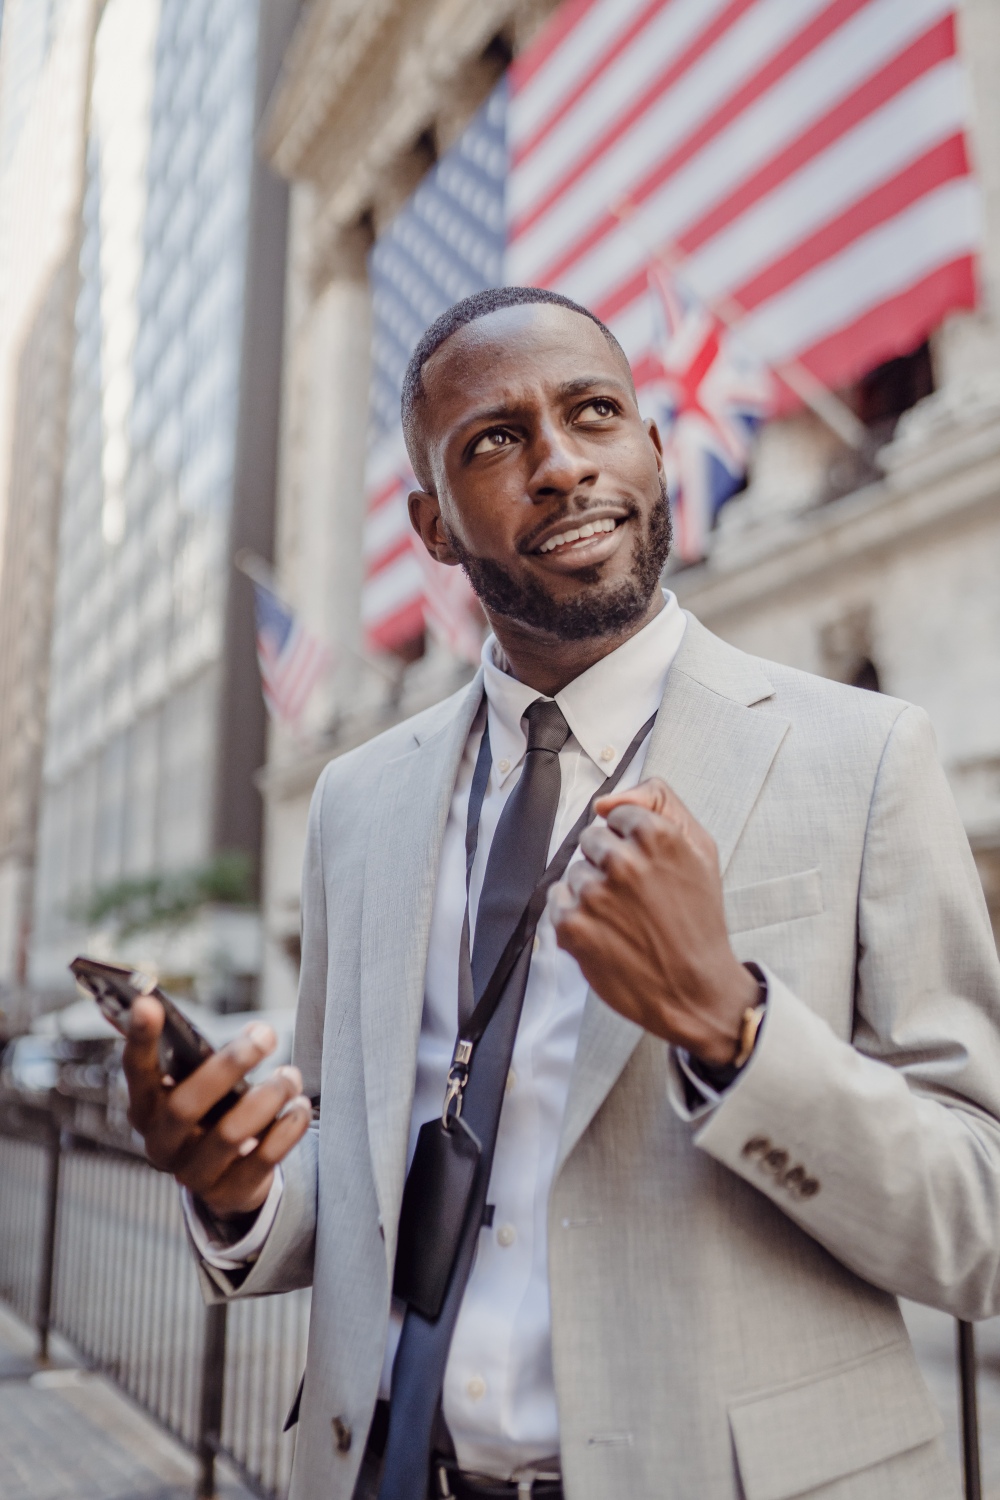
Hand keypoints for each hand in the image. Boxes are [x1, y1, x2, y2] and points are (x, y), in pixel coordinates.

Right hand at [122, 998, 311, 1219]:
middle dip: (229, 1066)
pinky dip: (286, 1130)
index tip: (149, 1003)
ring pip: (229, 1134)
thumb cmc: (212, 1107)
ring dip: (268, 1097)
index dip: (140, 1039)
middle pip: (186, 1105)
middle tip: (266, 1035)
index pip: (137, 1071)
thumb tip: (207, 1017)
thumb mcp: (195, 1082)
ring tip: (291, 1075)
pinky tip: (300, 1108)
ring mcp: (192, 1173)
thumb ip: (189, 1052)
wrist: (228, 1172)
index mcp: (146, 1107)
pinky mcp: (228, 1193)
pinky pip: (261, 1161)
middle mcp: (161, 1144)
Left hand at [547, 778, 758, 1064]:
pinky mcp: (573, 926)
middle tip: (637, 895)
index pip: (617, 813)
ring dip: (593, 890)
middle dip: (610, 861)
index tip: (647, 864)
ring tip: (624, 918)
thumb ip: (659, 803)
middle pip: (592, 839)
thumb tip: (606, 799)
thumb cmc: (698, 921)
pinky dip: (575, 914)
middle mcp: (623, 861)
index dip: (631, 839)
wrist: (694, 991)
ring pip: (576, 871)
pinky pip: (557, 900)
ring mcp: (595, 894)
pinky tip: (604, 931)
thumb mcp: (700, 850)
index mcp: (657, 836)